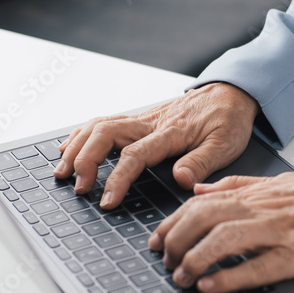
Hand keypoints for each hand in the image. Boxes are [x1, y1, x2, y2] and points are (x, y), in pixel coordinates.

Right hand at [54, 83, 258, 208]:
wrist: (231, 91)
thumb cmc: (228, 119)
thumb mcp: (226, 144)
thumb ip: (202, 162)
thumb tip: (181, 179)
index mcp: (170, 132)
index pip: (135, 155)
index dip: (117, 179)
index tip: (106, 200)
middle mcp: (150, 122)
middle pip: (105, 133)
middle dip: (85, 159)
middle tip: (78, 186)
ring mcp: (142, 119)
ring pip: (99, 125)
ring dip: (77, 147)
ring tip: (63, 172)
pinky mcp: (140, 120)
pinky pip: (104, 123)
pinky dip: (82, 135)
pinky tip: (69, 149)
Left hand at [150, 173, 293, 292]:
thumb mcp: (274, 181)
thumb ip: (235, 185)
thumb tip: (199, 188)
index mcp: (254, 195)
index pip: (200, 205)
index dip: (172, 222)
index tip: (157, 239)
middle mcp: (260, 210)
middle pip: (204, 219)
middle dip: (176, 241)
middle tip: (166, 261)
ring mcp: (277, 232)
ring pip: (223, 240)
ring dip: (195, 259)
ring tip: (181, 276)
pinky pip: (256, 267)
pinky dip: (229, 276)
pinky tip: (210, 285)